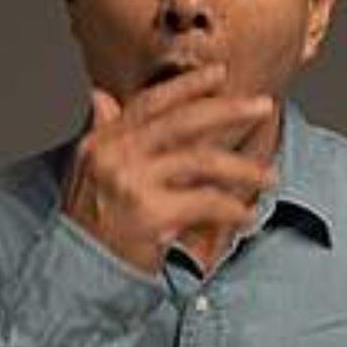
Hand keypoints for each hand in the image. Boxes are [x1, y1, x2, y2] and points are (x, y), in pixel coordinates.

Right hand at [60, 65, 276, 273]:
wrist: (78, 273)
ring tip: (269, 176)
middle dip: (229, 110)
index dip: (186, 86)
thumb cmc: (89, 224)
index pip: (150, 103)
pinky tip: (246, 214)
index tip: (218, 72)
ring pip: (201, 160)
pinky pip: (206, 202)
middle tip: (264, 106)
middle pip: (182, 122)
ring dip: (242, 168)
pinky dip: (232, 208)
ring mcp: (132, 183)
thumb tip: (101, 96)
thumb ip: (101, 132)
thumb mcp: (87, 172)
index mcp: (103, 141)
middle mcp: (115, 155)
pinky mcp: (151, 214)